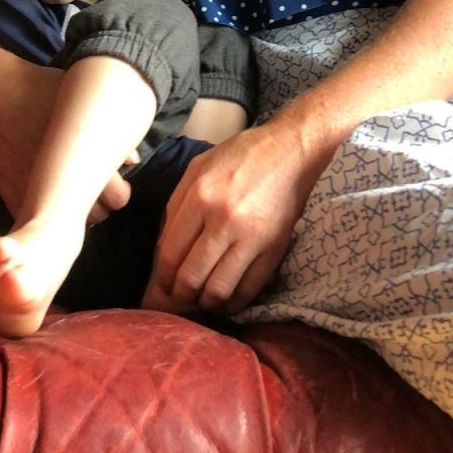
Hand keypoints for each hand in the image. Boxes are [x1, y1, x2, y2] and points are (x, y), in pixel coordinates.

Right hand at [0, 60, 130, 222]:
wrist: (0, 96)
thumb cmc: (47, 93)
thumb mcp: (85, 108)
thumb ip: (113, 137)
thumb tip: (133, 161)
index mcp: (90, 162)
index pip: (119, 198)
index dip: (118, 192)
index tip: (112, 182)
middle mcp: (66, 184)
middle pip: (98, 216)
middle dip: (98, 205)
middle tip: (90, 189)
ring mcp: (38, 195)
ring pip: (68, 224)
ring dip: (71, 213)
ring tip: (67, 192)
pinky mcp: (15, 198)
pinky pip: (37, 220)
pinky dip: (43, 214)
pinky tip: (45, 196)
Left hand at [141, 122, 323, 315]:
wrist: (291, 150)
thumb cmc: (241, 156)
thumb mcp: (198, 168)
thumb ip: (176, 206)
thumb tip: (164, 251)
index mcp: (200, 196)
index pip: (170, 255)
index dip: (161, 279)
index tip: (161, 286)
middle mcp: (224, 219)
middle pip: (190, 278)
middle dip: (178, 296)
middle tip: (178, 298)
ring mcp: (252, 237)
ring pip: (218, 290)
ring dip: (205, 302)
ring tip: (202, 298)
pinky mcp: (275, 248)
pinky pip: (249, 290)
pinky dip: (234, 303)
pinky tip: (227, 297)